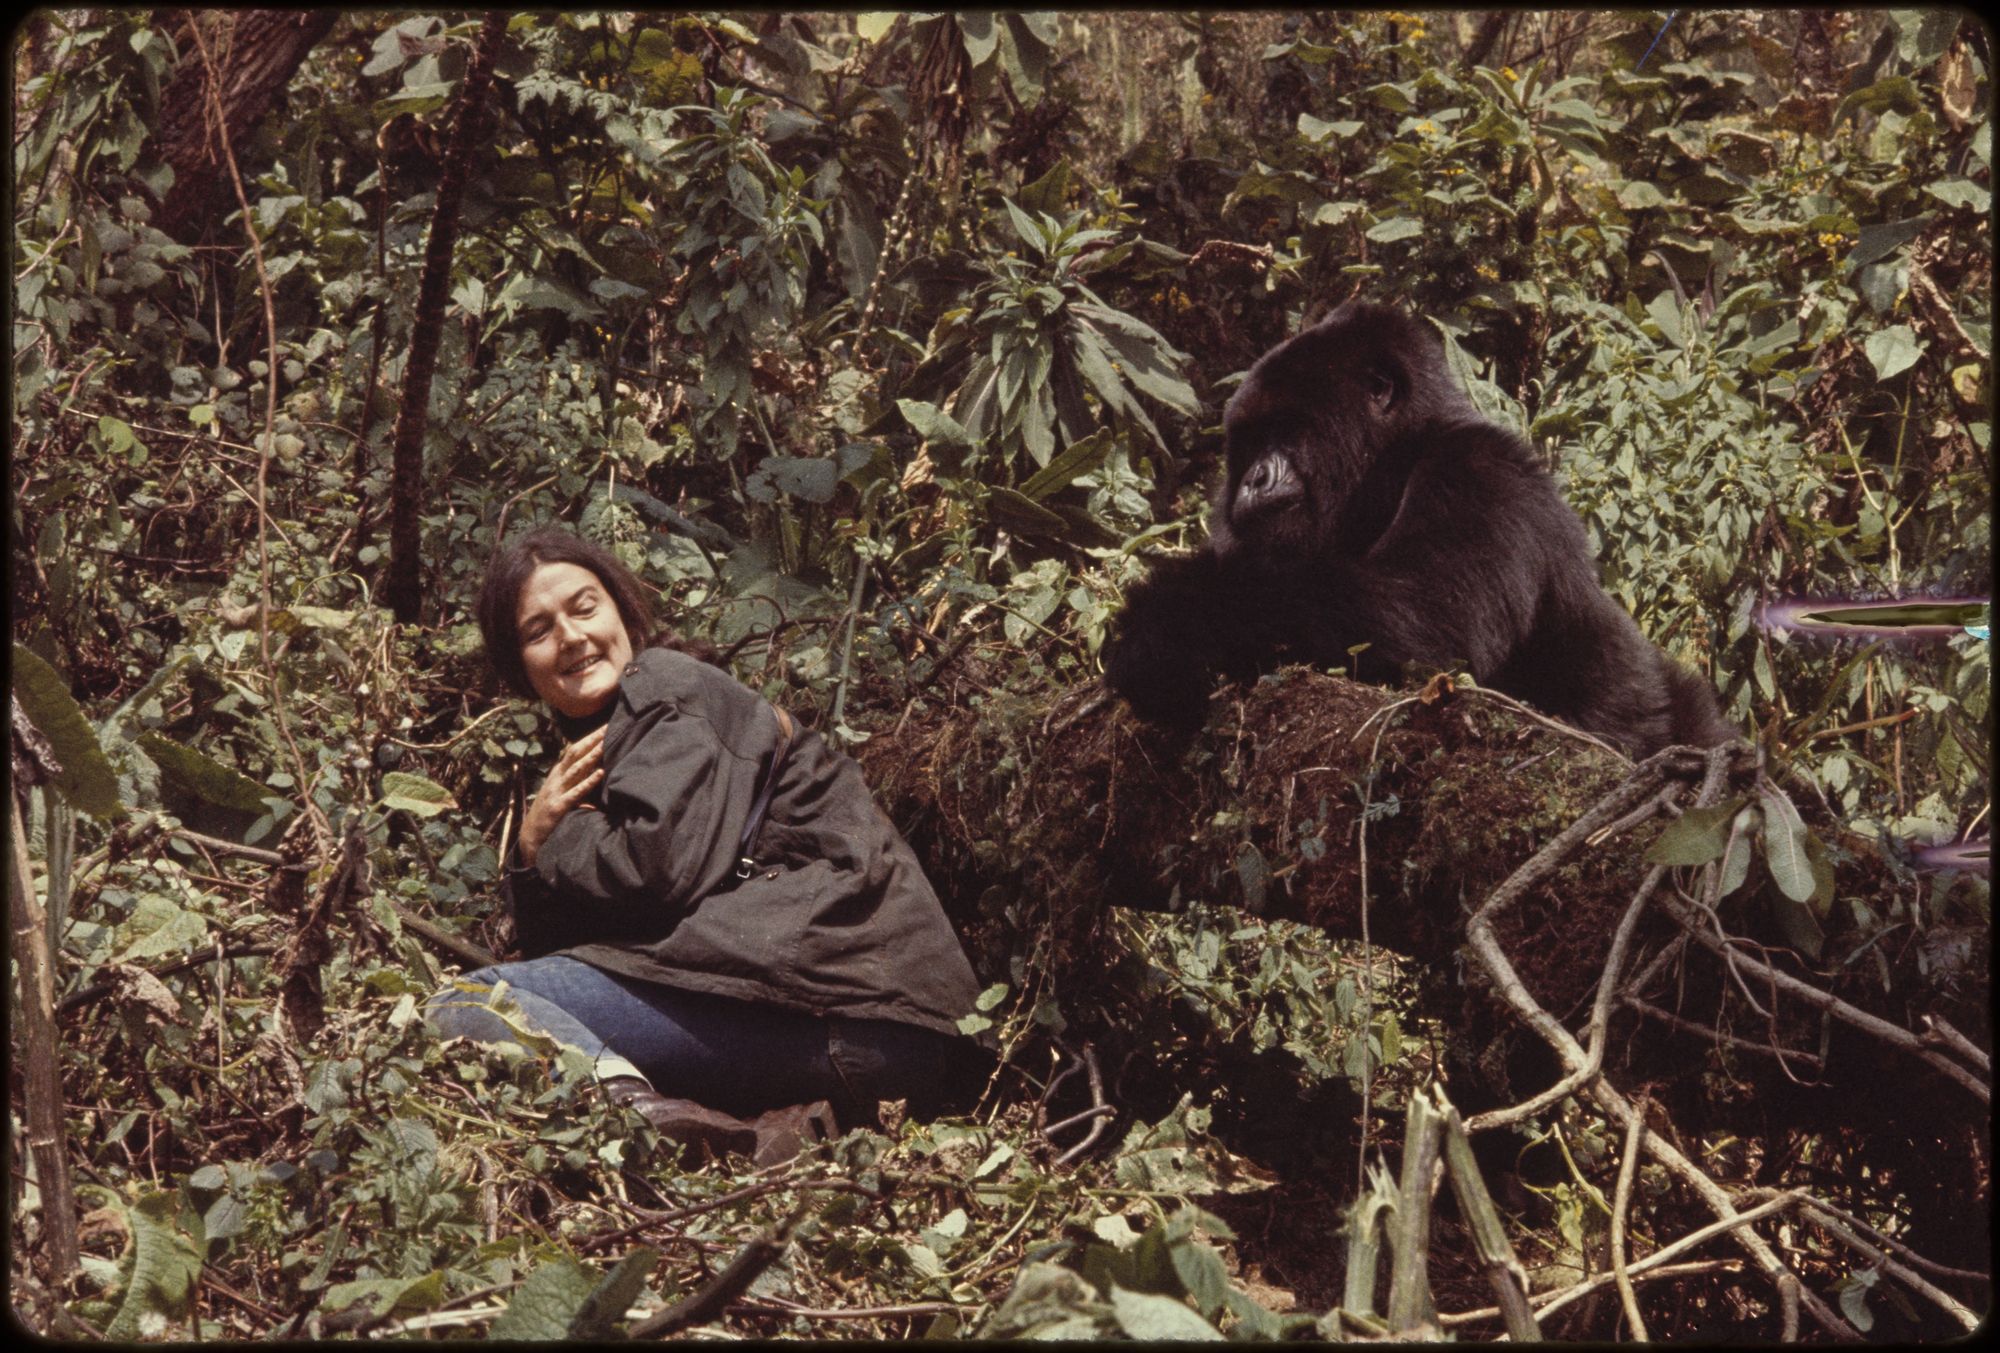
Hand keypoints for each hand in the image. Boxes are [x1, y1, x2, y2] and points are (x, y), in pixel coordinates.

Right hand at [519, 725, 604, 865]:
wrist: (531, 835)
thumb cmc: (551, 811)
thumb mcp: (562, 791)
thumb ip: (577, 780)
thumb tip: (597, 769)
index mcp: (558, 773)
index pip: (574, 750)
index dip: (589, 738)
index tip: (605, 726)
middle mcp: (557, 778)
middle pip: (575, 754)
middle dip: (592, 740)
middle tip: (609, 727)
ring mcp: (557, 791)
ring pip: (576, 770)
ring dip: (592, 757)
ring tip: (605, 745)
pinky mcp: (559, 807)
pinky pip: (576, 793)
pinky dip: (588, 782)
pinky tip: (600, 774)